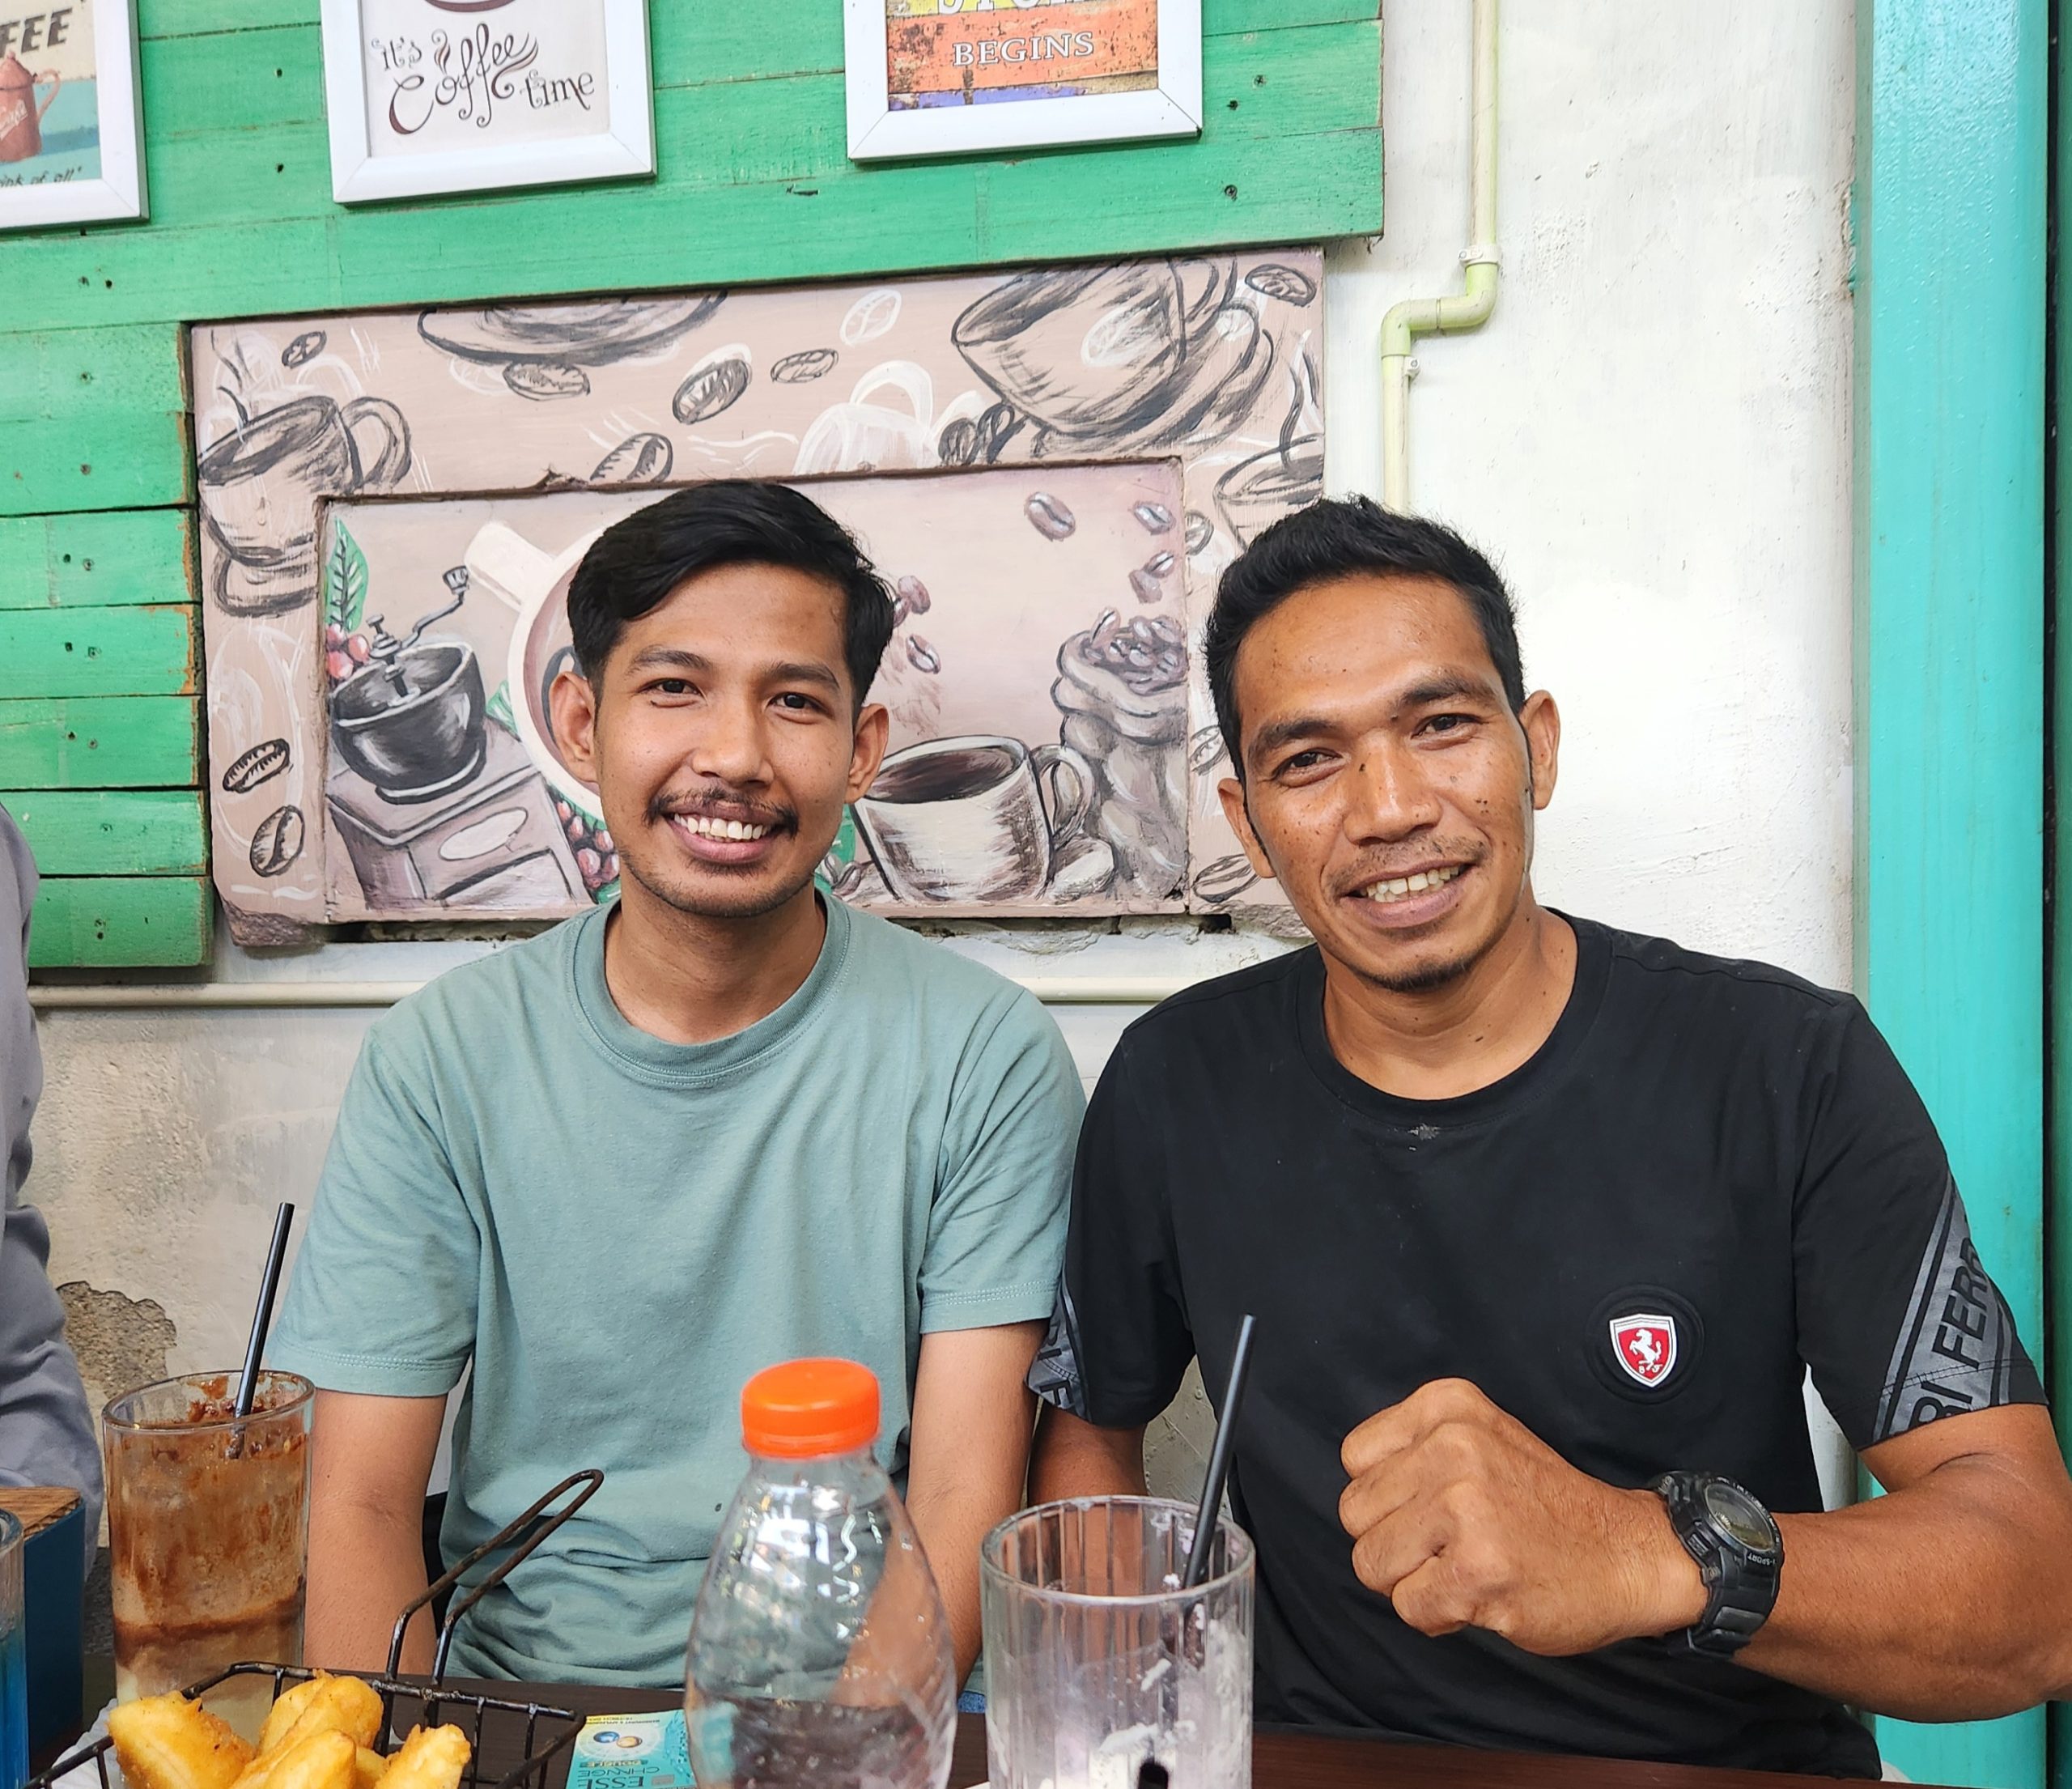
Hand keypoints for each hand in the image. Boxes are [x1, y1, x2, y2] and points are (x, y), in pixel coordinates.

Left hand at [1338, 1378, 1705, 1654]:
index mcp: (1447, 1406)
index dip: (1387, 1495)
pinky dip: (1438, 1615)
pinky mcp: (1478, 1570)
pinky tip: (1480, 1596)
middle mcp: (1453, 1447)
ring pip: (1371, 1563)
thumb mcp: (1480, 1437)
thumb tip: (1355, 1494)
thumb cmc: (1544, 1504)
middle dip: (1393, 1542)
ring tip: (1465, 1568)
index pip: (1355, 1458)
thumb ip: (1414, 1450)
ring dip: (1412, 1581)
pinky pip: (1408, 1606)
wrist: (1629, 1554)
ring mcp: (1466, 1508)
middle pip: (1355, 1513)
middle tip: (1450, 1545)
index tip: (1434, 1504)